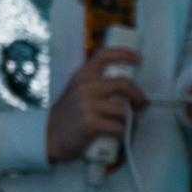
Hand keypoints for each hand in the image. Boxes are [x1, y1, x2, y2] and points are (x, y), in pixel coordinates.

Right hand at [45, 47, 147, 167]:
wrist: (49, 137)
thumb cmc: (68, 116)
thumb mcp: (77, 92)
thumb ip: (95, 85)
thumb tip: (127, 87)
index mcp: (81, 76)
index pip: (104, 56)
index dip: (124, 54)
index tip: (138, 59)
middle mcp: (84, 87)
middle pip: (122, 84)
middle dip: (138, 95)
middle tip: (142, 103)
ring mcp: (87, 105)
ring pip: (123, 109)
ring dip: (131, 120)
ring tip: (128, 125)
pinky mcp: (90, 124)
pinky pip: (119, 126)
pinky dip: (123, 133)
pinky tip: (119, 135)